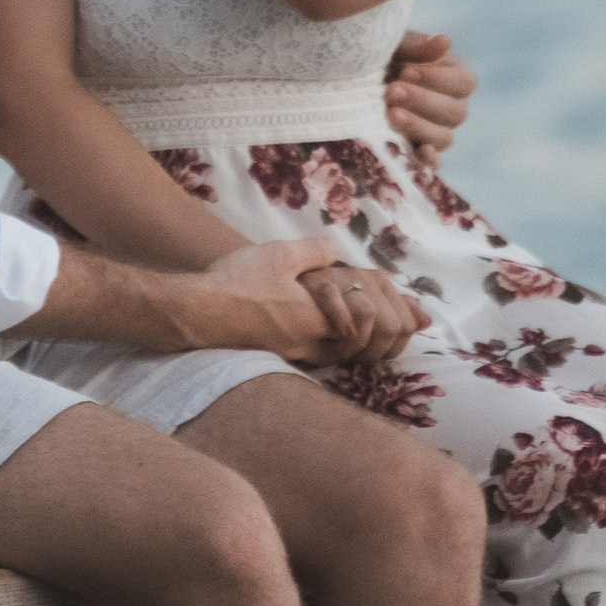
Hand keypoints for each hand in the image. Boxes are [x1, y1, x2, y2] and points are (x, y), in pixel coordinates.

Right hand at [195, 240, 427, 367]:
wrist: (194, 314)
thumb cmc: (236, 283)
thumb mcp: (279, 255)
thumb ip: (315, 252)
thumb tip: (338, 249)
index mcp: (318, 318)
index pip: (369, 325)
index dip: (392, 318)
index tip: (411, 315)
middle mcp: (310, 343)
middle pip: (358, 348)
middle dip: (381, 336)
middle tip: (398, 323)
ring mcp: (291, 354)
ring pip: (337, 354)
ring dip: (355, 342)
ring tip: (367, 327)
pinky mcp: (274, 356)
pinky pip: (313, 355)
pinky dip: (328, 344)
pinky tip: (325, 330)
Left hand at [385, 29, 474, 153]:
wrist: (346, 79)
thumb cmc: (375, 57)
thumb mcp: (392, 45)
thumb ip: (417, 47)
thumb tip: (445, 42)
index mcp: (452, 77)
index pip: (463, 83)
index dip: (438, 79)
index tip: (406, 72)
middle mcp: (450, 107)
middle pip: (454, 112)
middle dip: (422, 101)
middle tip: (391, 91)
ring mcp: (436, 132)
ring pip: (443, 137)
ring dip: (419, 126)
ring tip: (391, 115)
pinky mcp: (417, 151)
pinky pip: (432, 161)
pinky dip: (429, 159)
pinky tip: (419, 152)